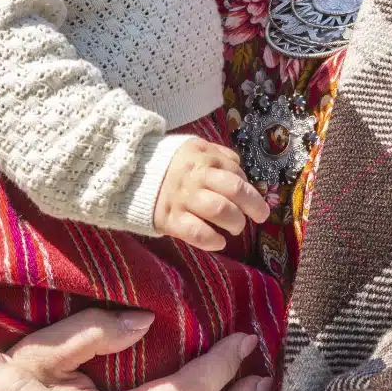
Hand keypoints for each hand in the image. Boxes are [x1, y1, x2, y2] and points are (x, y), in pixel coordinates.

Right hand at [153, 136, 269, 250]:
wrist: (132, 177)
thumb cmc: (172, 165)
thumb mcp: (194, 149)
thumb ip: (218, 154)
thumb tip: (239, 166)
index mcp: (203, 159)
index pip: (236, 173)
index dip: (251, 189)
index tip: (254, 200)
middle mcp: (195, 178)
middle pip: (234, 190)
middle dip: (253, 205)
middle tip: (259, 216)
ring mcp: (182, 199)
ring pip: (219, 209)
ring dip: (235, 221)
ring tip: (236, 227)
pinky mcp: (170, 220)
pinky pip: (196, 232)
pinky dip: (212, 240)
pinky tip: (219, 242)